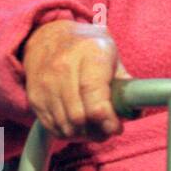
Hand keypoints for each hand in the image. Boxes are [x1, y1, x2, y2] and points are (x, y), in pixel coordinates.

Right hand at [22, 19, 130, 141]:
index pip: (93, 94)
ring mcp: (46, 84)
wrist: (47, 35)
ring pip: (64, 124)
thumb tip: (136, 110)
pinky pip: (51, 126)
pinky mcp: (35, 97)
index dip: (106, 117)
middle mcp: (64, 68)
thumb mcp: (112, 54)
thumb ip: (125, 82)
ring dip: (83, 135)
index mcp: (90, 54)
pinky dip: (67, 133)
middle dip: (97, 131)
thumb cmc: (87, 46)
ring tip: (96, 131)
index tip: (116, 128)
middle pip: (78, 115)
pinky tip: (79, 129)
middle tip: (109, 131)